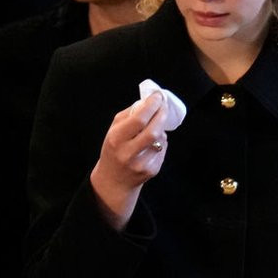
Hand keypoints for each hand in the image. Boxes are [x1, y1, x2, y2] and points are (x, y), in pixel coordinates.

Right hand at [89, 93, 167, 229]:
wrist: (114, 180)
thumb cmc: (113, 149)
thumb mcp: (113, 130)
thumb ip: (129, 115)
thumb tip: (149, 101)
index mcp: (116, 139)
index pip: (138, 119)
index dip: (151, 106)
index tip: (158, 96)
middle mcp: (128, 153)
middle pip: (153, 130)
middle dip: (162, 114)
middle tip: (164, 106)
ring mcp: (141, 163)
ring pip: (161, 139)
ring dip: (161, 129)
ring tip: (153, 128)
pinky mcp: (152, 170)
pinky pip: (163, 149)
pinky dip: (160, 142)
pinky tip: (151, 145)